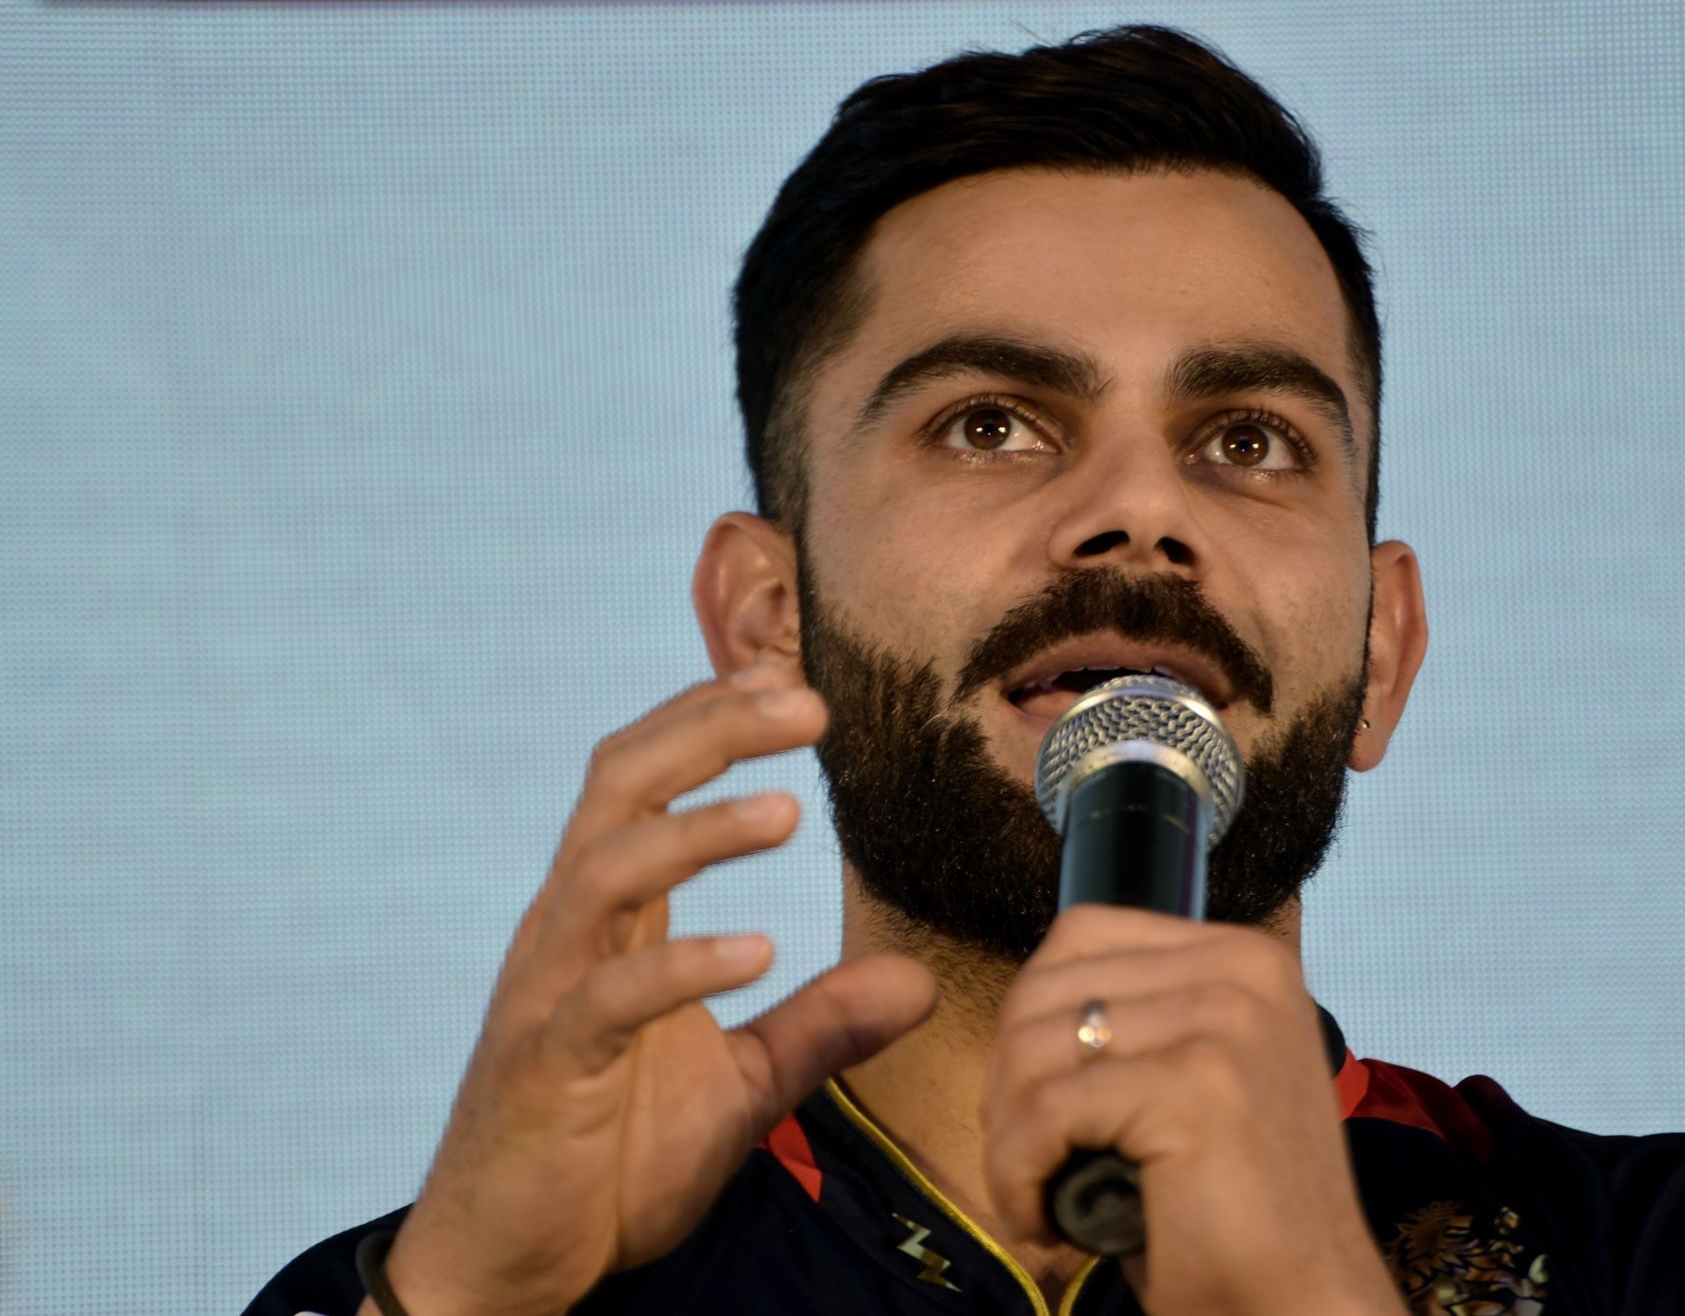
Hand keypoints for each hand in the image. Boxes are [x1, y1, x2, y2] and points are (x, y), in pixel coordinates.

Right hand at [373, 664, 938, 1315]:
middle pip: (621, 786)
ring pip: (607, 869)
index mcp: (610, 920)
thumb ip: (821, 1025)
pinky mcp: (543, 1064)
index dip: (710, 720)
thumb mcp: (741, 1085)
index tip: (793, 683)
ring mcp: (550, 992)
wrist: (510, 1264)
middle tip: (806, 704)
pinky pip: (606, 996)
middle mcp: (570, 932)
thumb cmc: (608, 1159)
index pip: (647, 780)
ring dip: (700, 831)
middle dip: (710, 731)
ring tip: (789, 811)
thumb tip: (917, 979)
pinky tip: (757, 953)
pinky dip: (682, 966)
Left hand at [979, 905, 1403, 1315]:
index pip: (1081, 936)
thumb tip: (1026, 1007)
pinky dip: (1018, 1175)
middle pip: (1046, 988)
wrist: (1303, 1306)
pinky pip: (1046, 1111)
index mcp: (1244, 956)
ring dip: (1008, 1138)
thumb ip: (1136, 1020)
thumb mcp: (1190, 1078)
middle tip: (1027, 1162)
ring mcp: (1228, 1019)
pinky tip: (1045, 1224)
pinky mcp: (1199, 1083)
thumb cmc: (1231, 1213)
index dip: (1030, 1020)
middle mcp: (1244, 968)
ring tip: (1035, 1200)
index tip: (1034, 1106)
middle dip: (1007, 1083)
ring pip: (1034, 1049)